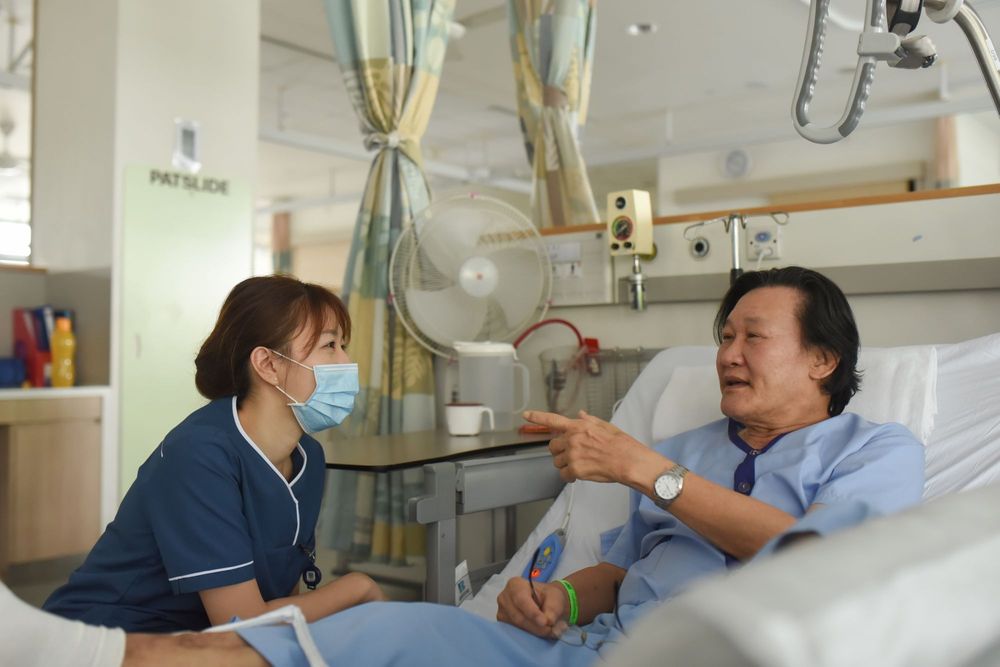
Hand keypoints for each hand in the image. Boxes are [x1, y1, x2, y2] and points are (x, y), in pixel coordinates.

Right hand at [496, 577, 566, 637]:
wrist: (545, 602)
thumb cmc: (548, 596)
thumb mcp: (555, 598)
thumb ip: (552, 609)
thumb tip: (548, 622)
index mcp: (515, 585)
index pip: (521, 600)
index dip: (532, 613)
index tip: (545, 622)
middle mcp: (504, 598)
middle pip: (518, 617)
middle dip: (536, 626)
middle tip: (552, 630)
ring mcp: (502, 612)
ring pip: (517, 627)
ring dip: (535, 632)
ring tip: (550, 631)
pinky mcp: (504, 624)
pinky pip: (515, 633)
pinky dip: (530, 636)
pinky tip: (540, 632)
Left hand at [523, 410, 645, 484]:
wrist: (628, 461)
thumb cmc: (621, 444)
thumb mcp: (605, 426)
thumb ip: (589, 421)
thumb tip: (580, 415)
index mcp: (578, 426)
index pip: (552, 420)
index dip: (537, 417)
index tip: (525, 415)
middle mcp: (572, 439)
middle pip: (552, 446)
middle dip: (560, 451)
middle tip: (573, 454)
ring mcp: (572, 454)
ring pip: (557, 462)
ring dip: (565, 464)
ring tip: (581, 465)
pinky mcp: (575, 470)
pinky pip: (563, 475)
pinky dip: (570, 477)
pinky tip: (580, 475)